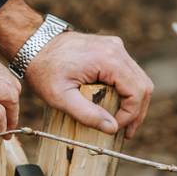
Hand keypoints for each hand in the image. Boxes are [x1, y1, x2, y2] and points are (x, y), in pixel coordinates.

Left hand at [24, 31, 152, 137]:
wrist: (33, 43)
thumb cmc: (43, 69)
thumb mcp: (60, 97)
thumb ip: (87, 114)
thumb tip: (112, 128)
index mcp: (108, 59)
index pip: (136, 92)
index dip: (131, 115)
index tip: (116, 130)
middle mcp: (117, 49)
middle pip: (143, 85)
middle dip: (137, 112)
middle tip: (126, 132)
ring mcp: (115, 47)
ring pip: (138, 78)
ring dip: (133, 102)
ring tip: (121, 122)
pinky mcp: (110, 48)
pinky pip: (128, 72)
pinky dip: (126, 90)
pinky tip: (115, 105)